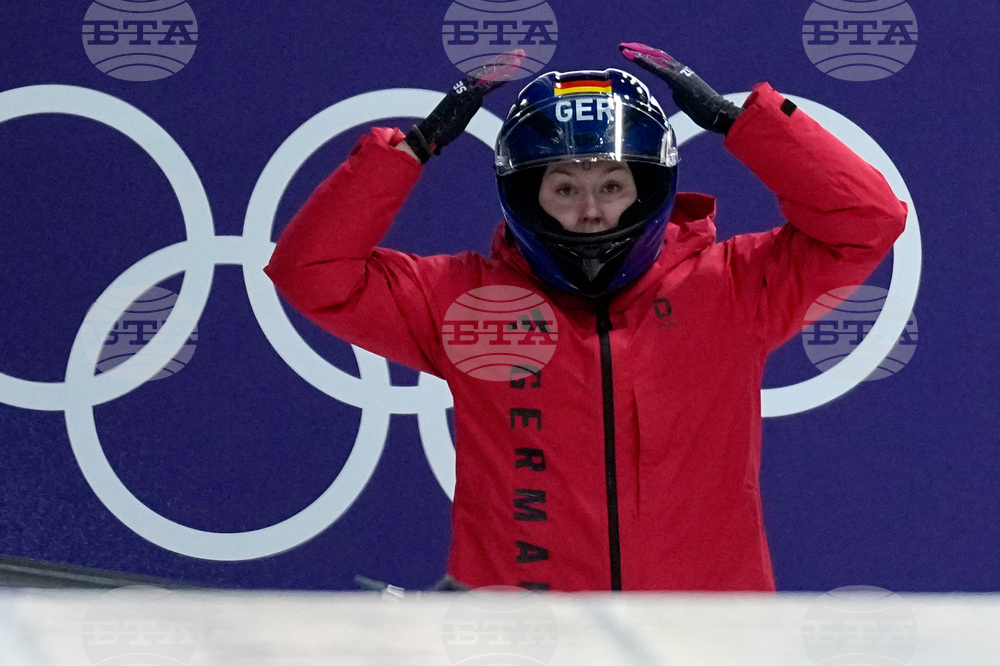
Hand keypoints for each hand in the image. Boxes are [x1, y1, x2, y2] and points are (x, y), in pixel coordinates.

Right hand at [404, 50, 523, 162]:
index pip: (486, 72)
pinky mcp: (467, 99)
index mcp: (465, 86)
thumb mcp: (463, 111)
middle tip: (521, 52)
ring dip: (504, 66)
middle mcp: (466, 84)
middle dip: (505, 59)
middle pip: (489, 68)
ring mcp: (466, 90)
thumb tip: (478, 100)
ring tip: (518, 58)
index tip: (514, 59)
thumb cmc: (445, 125)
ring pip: (488, 74)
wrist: (431, 132)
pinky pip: (485, 88)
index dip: (500, 64)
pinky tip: (508, 76)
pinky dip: (497, 81)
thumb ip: (471, 102)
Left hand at [619, 42, 740, 134]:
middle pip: (657, 56)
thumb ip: (679, 95)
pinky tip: (635, 58)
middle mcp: (680, 70)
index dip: (647, 57)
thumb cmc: (705, 111)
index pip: (661, 63)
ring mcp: (679, 74)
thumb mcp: (687, 102)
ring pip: (656, 60)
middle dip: (639, 50)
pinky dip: (646, 62)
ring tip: (624, 50)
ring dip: (639, 54)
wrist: (718, 113)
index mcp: (682, 75)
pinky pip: (659, 69)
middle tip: (623, 47)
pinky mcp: (678, 80)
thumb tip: (674, 94)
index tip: (633, 54)